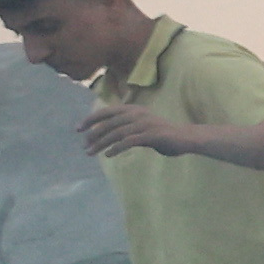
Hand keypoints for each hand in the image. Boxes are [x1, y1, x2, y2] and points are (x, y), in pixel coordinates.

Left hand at [81, 101, 196, 157]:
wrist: (186, 138)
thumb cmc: (162, 134)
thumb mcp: (140, 126)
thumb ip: (125, 127)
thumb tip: (104, 134)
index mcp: (133, 109)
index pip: (106, 112)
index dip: (91, 119)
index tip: (78, 129)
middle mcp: (138, 113)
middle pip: (109, 123)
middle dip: (93, 134)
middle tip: (83, 146)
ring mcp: (145, 123)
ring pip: (117, 133)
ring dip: (101, 143)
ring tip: (90, 152)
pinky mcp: (152, 135)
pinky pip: (129, 141)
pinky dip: (117, 147)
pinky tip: (108, 155)